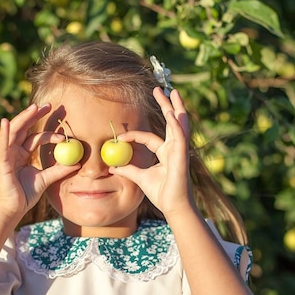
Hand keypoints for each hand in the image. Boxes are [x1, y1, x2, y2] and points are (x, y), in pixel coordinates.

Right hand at [0, 104, 79, 217]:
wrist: (12, 210)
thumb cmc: (24, 195)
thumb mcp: (45, 179)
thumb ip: (59, 170)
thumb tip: (77, 163)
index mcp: (22, 154)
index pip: (33, 136)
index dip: (47, 130)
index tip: (61, 127)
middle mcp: (13, 151)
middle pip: (24, 128)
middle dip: (35, 115)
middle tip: (49, 105)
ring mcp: (5, 155)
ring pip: (14, 132)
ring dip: (23, 118)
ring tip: (34, 108)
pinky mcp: (0, 162)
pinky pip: (2, 145)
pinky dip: (3, 133)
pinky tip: (5, 122)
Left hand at [109, 87, 193, 215]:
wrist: (173, 206)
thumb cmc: (161, 193)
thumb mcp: (140, 178)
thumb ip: (128, 170)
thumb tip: (112, 166)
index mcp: (165, 152)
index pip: (148, 137)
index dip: (133, 136)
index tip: (119, 136)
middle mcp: (173, 148)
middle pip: (170, 121)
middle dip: (166, 104)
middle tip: (160, 88)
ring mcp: (179, 150)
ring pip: (178, 124)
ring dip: (176, 107)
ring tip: (172, 91)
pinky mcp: (182, 156)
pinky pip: (179, 137)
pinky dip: (176, 125)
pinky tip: (173, 114)